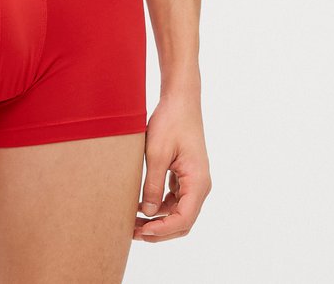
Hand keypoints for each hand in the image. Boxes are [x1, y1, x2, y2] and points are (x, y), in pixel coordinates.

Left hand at [133, 91, 211, 241]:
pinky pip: (174, 199)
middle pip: (182, 221)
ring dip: (158, 220)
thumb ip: (152, 185)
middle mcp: (200, 185)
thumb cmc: (170, 121)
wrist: (180, 99)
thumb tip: (147, 214)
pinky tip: (140, 206)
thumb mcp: (156, 153)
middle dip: (159, 231)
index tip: (141, 232)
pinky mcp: (185, 175)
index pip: (183, 219)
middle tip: (133, 233)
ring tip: (133, 222)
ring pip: (178, 212)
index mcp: (198, 182)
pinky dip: (159, 207)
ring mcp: (194, 180)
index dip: (162, 230)